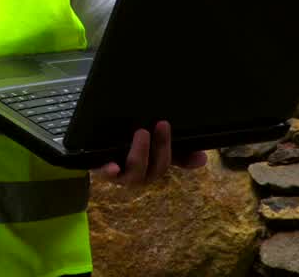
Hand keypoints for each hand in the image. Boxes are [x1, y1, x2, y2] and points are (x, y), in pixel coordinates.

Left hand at [91, 121, 208, 186]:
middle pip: (155, 169)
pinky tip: (112, 166)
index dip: (179, 154)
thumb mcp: (154, 147)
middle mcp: (138, 175)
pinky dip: (110, 172)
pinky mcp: (100, 170)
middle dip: (161, 148)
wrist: (95, 147)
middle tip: (161, 124)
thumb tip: (203, 158)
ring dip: (140, 155)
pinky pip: (105, 175)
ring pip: (134, 173)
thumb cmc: (130, 148)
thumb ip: (178, 152)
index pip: (168, 163)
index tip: (177, 132)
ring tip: (141, 134)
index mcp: (151, 168)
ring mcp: (120, 174)